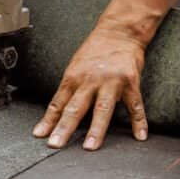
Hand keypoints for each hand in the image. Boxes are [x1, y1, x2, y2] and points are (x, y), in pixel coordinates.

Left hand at [32, 26, 149, 149]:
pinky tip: (140, 136)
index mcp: (73, 77)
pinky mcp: (131, 82)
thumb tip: (56, 112)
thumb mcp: (75, 67)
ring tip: (90, 147)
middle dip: (65, 127)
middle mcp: (90, 80)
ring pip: (102, 109)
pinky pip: (135, 105)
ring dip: (96, 129)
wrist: (119, 31)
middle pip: (75, 108)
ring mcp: (111, 82)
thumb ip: (68, 89)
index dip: (48, 120)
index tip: (40, 136)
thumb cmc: (95, 50)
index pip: (58, 103)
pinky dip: (139, 121)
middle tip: (56, 144)